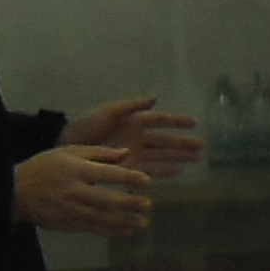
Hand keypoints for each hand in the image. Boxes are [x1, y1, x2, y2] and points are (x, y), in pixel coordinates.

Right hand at [15, 144, 149, 237]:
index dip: (127, 177)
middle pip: (105, 199)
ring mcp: (70, 209)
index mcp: (75, 170)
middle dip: (128, 203)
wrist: (15, 191)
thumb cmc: (46, 167)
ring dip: (124, 222)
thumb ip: (99, 153)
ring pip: (101, 217)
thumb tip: (127, 153)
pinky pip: (93, 228)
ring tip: (143, 223)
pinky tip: (126, 232)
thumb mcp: (69, 152)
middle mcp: (74, 191)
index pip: (106, 174)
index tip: (147, 181)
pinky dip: (111, 231)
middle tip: (148, 205)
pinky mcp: (68, 223)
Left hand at [63, 95, 201, 172]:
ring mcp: (135, 154)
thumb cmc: (87, 126)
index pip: (161, 121)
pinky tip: (177, 172)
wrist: (68, 145)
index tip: (194, 123)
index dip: (177, 122)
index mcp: (134, 122)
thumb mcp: (108, 112)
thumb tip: (155, 98)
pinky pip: (150, 169)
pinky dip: (164, 171)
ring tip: (195, 159)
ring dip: (178, 157)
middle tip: (201, 147)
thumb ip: (131, 106)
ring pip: (162, 156)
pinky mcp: (128, 168)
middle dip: (183, 144)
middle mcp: (138, 138)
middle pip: (166, 141)